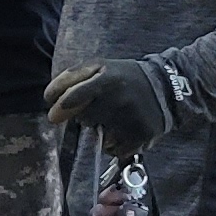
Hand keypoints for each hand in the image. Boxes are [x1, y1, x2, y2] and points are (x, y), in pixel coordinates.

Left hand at [43, 55, 183, 150]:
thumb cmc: (124, 76)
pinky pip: (114, 149)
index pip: (74, 96)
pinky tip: (123, 129)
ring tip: (114, 116)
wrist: (167, 87)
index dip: (61, 106)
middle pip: (85, 118)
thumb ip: (71, 77)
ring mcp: (131, 118)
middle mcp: (119, 98)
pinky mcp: (142, 135)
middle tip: (99, 108)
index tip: (54, 111)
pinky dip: (114, 143)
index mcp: (107, 78)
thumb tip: (49, 98)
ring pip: (99, 136)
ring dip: (100, 130)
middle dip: (85, 116)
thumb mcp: (99, 66)